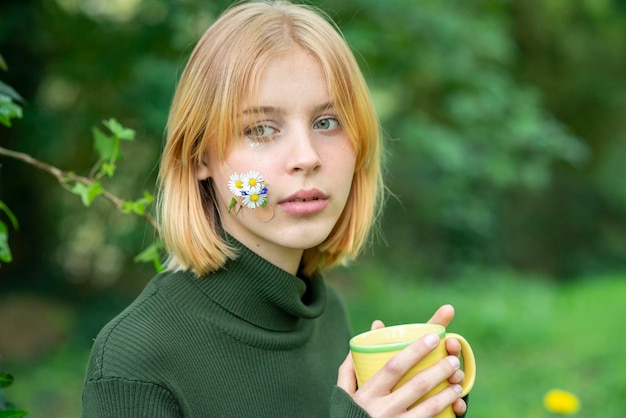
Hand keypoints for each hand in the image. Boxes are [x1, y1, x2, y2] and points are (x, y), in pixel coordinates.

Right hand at [337, 306, 466, 416]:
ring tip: (458, 382)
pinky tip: (454, 405)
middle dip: (439, 370)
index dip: (415, 350)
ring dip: (446, 393)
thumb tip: (375, 328)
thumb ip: (351, 365)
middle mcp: (381, 409)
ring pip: (428, 407)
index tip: (433, 337)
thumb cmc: (347, 417)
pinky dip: (444, 413)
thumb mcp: (343, 394)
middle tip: (453, 359)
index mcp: (367, 393)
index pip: (394, 366)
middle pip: (416, 385)